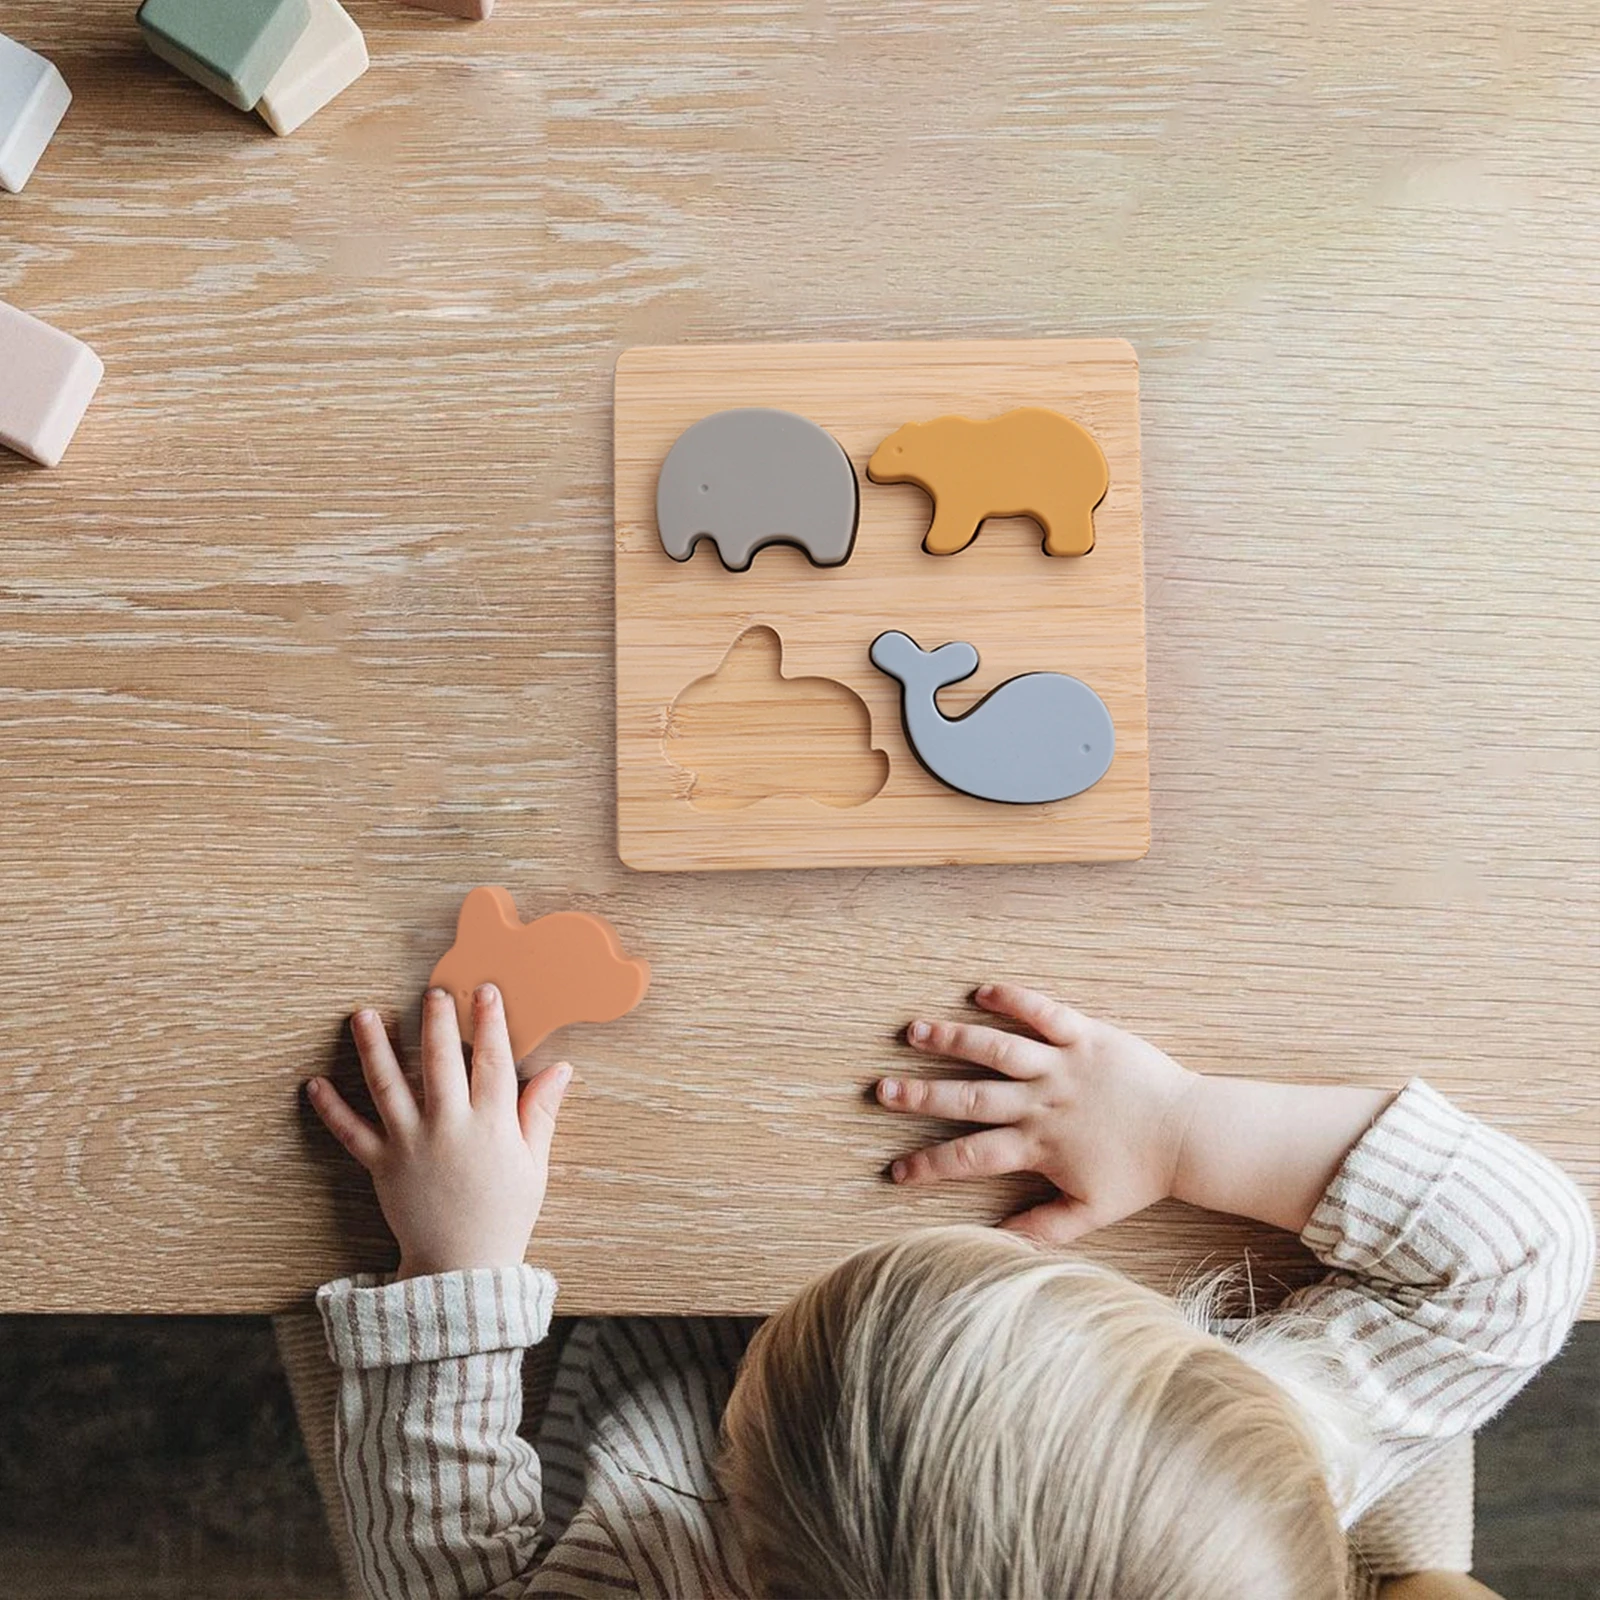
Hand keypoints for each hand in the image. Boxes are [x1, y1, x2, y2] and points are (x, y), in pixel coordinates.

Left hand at [305, 985, 571, 1278]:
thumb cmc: (505, 1214)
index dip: (490, 1022)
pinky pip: (352, 1132)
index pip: (492, 1060)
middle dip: (436, 1021)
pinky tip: (316, 1083)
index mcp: (491, 1125)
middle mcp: (448, 1127)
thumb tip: (561, 1069)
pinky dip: (331, 1109)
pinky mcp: (382, 1165)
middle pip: (440, 1061)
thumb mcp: (535, 1163)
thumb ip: (541, 1112)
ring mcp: (411, 1144)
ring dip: (374, 1047)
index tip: (485, 991)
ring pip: (389, 1085)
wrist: (461, 1268)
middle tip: (433, 991)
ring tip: (364, 1015)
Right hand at [877, 983, 1200, 1243]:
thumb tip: (1000, 1243)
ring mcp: (1063, 1066)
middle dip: (922, 1096)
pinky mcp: (1086, 1035)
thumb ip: (1044, 1227)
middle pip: (970, 1099)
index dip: (929, 1166)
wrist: (1190, 1134)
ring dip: (953, 1040)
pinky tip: (981, 991)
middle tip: (883, 1090)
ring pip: (997, 1050)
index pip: (971, 1158)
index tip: (895, 1171)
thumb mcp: (1091, 1211)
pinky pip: (1044, 1012)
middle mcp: (1043, 1104)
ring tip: (914, 1031)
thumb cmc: (1141, 1174)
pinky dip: (1013, 1000)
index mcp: (1039, 1146)